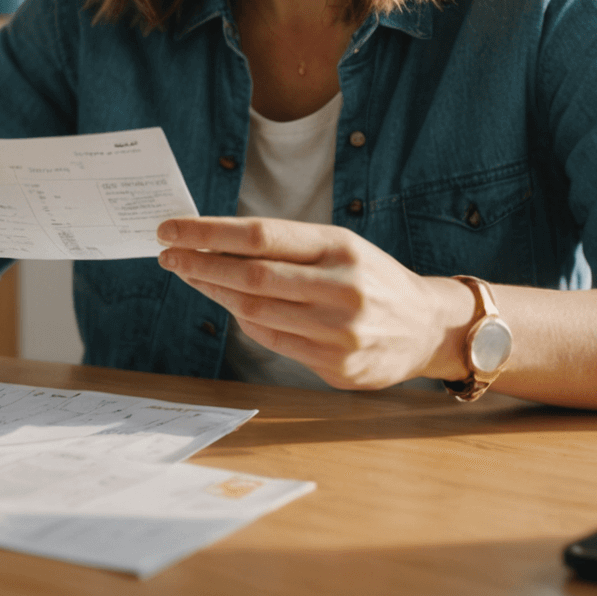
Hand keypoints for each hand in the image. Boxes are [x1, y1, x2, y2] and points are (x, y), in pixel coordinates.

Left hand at [156, 216, 473, 389]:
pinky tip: (230, 307)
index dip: (207, 233)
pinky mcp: (336, 366)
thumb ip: (285, 246)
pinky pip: (272, 342)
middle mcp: (341, 288)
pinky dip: (245, 322)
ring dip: (214, 294)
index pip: (259, 235)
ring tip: (191, 277)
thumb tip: (213, 244)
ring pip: (255, 313)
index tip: (170, 229)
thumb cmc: (370, 278)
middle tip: (169, 256)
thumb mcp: (339, 247)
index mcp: (340, 247)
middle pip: (250, 277)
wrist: (427, 327)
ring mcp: (339, 331)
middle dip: (199, 265)